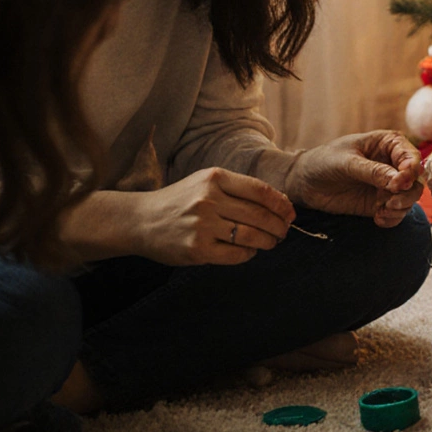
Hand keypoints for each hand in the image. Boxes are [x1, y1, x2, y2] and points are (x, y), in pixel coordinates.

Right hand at [132, 168, 294, 265]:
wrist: (140, 220)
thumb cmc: (181, 201)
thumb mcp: (207, 183)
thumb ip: (239, 189)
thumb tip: (281, 203)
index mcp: (214, 178)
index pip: (260, 191)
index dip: (281, 204)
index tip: (290, 213)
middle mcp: (208, 199)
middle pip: (260, 215)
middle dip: (279, 225)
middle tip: (284, 231)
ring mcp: (202, 225)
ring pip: (252, 236)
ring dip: (269, 241)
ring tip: (271, 242)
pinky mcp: (197, 249)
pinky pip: (236, 254)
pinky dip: (249, 254)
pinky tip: (249, 250)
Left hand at [284, 130, 422, 226]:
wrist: (304, 183)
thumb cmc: (324, 161)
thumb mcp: (346, 162)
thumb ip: (373, 171)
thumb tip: (401, 181)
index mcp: (388, 144)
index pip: (411, 157)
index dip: (410, 171)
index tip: (398, 184)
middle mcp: (392, 164)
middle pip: (416, 180)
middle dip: (407, 193)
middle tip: (390, 202)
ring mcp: (387, 185)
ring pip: (410, 198)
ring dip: (401, 207)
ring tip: (383, 211)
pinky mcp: (380, 203)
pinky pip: (398, 213)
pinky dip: (393, 218)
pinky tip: (378, 218)